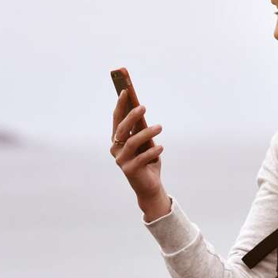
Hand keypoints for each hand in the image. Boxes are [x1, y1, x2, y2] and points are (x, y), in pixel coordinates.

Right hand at [111, 89, 164, 203]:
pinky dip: (152, 151)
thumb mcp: (146, 142)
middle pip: (122, 129)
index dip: (120, 105)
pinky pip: (141, 157)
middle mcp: (116, 149)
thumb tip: (141, 110)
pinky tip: (161, 147)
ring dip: (146, 133)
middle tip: (143, 107)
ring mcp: (121, 160)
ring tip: (159, 127)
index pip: (117, 120)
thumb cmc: (148, 161)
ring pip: (132, 142)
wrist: (150, 186)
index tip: (126, 91)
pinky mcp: (129, 170)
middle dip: (131, 116)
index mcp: (117, 141)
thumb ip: (141, 129)